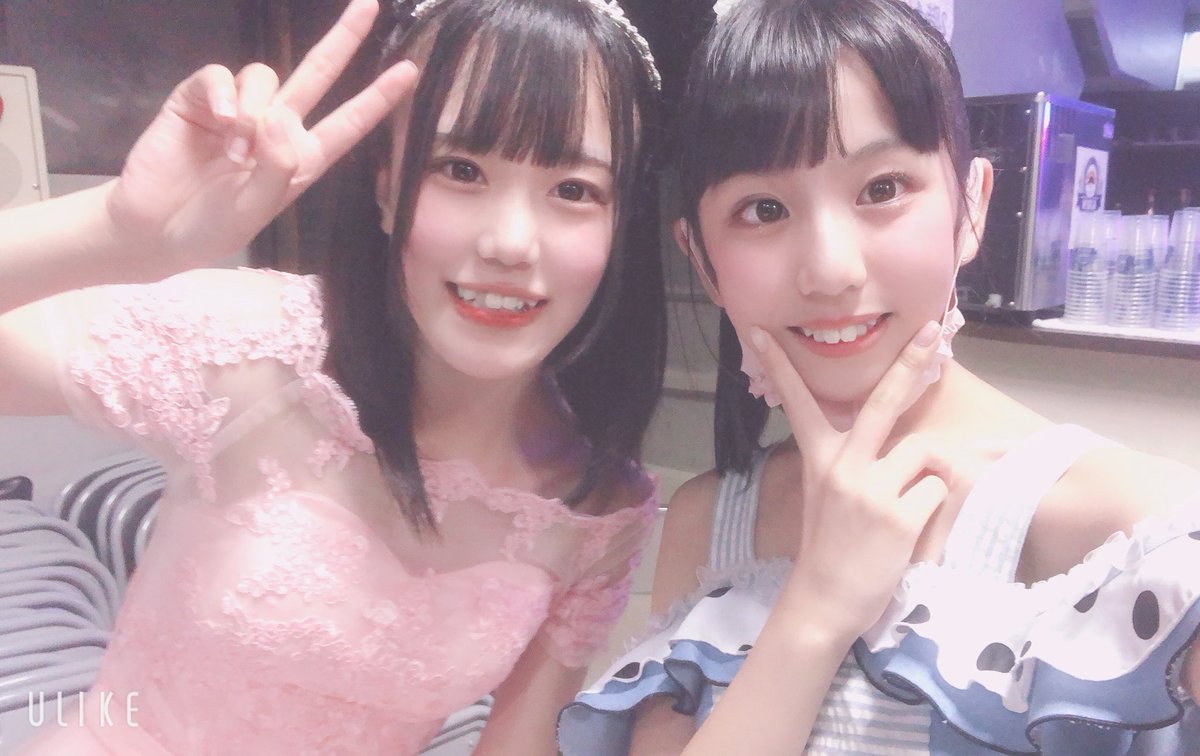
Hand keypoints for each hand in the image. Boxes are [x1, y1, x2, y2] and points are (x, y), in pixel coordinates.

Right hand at [105, 0, 417, 275]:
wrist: (152, 229)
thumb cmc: (210, 227)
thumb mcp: (256, 210)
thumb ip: (277, 167)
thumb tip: (279, 119)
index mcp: (301, 158)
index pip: (349, 123)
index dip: (378, 97)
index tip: (409, 70)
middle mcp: (276, 128)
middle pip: (317, 73)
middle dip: (343, 38)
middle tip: (370, 4)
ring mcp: (238, 110)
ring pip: (265, 76)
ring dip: (254, 110)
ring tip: (234, 150)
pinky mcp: (200, 100)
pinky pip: (221, 76)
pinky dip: (223, 95)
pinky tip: (219, 124)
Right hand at [747, 321, 950, 640]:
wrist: (822, 601)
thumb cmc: (826, 549)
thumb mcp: (823, 496)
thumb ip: (849, 463)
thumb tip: (892, 441)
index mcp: (818, 458)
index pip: (797, 402)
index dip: (779, 365)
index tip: (760, 330)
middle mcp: (842, 465)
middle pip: (883, 401)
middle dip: (910, 361)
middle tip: (932, 328)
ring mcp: (870, 488)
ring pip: (924, 452)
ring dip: (928, 476)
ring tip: (907, 508)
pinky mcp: (898, 514)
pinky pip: (938, 490)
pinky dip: (935, 507)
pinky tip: (912, 530)